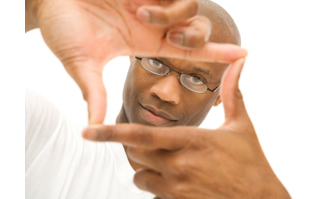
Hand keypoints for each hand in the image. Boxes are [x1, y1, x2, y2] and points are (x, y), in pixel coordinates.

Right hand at [26, 0, 246, 123]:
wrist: (48, 1)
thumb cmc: (62, 28)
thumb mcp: (81, 64)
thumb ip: (94, 93)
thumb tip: (94, 126)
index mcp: (144, 44)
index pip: (189, 50)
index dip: (217, 52)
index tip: (243, 55)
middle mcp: (152, 23)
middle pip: (197, 30)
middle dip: (194, 36)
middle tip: (169, 37)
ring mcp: (149, 1)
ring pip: (189, 6)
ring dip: (172, 14)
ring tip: (139, 13)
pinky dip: (166, 0)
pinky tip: (139, 1)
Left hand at [83, 59, 290, 198]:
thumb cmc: (252, 163)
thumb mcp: (241, 125)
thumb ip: (232, 93)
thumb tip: (239, 63)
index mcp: (191, 140)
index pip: (141, 136)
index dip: (111, 133)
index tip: (88, 131)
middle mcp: (179, 165)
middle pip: (134, 155)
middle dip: (135, 148)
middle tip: (149, 144)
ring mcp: (177, 188)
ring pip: (140, 177)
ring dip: (146, 169)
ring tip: (168, 163)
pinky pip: (153, 194)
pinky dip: (157, 186)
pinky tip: (177, 181)